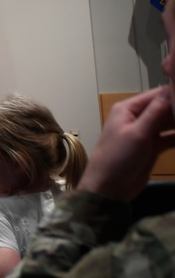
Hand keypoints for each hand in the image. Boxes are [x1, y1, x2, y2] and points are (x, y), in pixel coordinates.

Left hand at [79, 85, 174, 200]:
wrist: (109, 187)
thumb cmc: (118, 157)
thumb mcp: (137, 133)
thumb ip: (155, 113)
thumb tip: (170, 90)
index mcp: (127, 109)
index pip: (156, 95)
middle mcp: (136, 118)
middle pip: (163, 108)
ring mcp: (144, 133)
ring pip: (168, 123)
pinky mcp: (151, 147)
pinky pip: (169, 138)